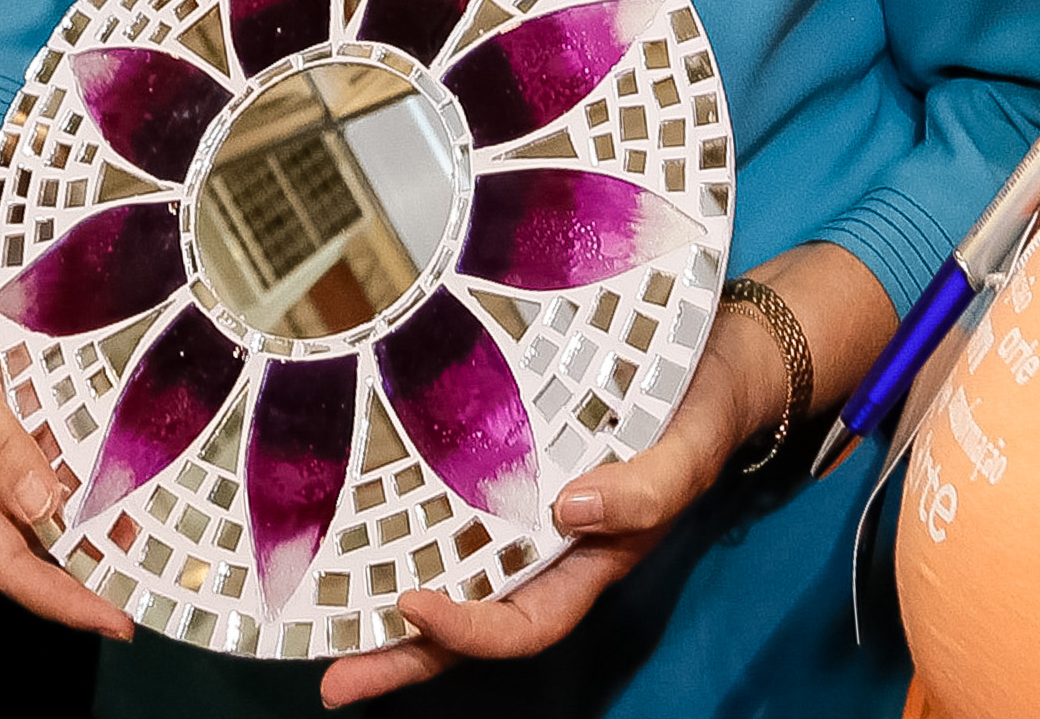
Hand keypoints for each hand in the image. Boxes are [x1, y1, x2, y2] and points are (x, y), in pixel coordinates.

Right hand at [0, 138, 134, 641]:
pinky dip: (87, 484)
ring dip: (93, 531)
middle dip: (84, 576)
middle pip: (28, 552)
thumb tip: (45, 511)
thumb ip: (1, 449)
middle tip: (146, 589)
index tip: (112, 618)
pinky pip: (53, 473)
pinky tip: (127, 485)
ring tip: (150, 546)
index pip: (4, 565)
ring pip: (46, 516)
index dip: (58, 598)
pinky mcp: (9, 439)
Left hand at [316, 294, 778, 705]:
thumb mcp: (690, 451)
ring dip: (392, 611)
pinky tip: (358, 537)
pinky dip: (408, 536)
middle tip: (335, 681)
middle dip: (406, 657)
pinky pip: (453, 515)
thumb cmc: (702, 409)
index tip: (410, 603)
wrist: (715, 358)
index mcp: (592, 561)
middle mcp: (549, 549)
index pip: (524, 622)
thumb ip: (646, 491)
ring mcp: (525, 513)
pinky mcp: (507, 469)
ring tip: (324, 633)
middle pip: (473, 622)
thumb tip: (569, 511)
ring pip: (454, 576)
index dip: (468, 629)